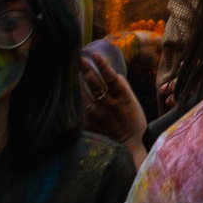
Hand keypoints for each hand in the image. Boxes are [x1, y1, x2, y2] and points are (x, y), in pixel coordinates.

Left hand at [80, 39, 147, 155]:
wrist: (128, 146)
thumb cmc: (133, 122)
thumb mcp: (132, 102)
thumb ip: (122, 88)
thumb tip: (112, 74)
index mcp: (123, 97)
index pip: (111, 77)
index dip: (103, 65)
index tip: (94, 55)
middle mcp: (109, 104)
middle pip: (94, 83)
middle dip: (85, 69)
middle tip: (77, 58)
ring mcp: (97, 115)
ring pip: (84, 94)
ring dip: (78, 82)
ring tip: (70, 71)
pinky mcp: (89, 124)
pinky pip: (80, 108)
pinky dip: (75, 98)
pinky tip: (69, 91)